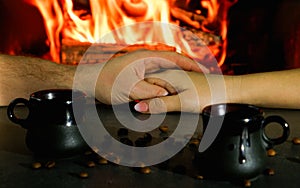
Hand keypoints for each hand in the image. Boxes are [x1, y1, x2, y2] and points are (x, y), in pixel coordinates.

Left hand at [94, 50, 208, 103]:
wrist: (89, 81)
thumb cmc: (106, 84)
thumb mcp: (128, 90)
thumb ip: (149, 92)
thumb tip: (166, 94)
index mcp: (146, 58)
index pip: (175, 58)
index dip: (191, 65)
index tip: (204, 72)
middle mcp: (146, 60)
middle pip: (174, 63)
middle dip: (188, 70)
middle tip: (203, 78)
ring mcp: (143, 66)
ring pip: (167, 71)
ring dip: (179, 77)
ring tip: (194, 84)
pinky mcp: (140, 74)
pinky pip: (159, 77)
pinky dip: (168, 82)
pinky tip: (174, 90)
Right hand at [134, 69, 229, 112]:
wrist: (230, 92)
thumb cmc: (209, 96)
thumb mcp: (182, 103)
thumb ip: (160, 105)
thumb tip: (139, 107)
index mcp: (168, 76)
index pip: (145, 82)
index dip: (139, 94)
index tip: (136, 106)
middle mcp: (173, 74)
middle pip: (152, 84)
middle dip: (147, 96)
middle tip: (144, 110)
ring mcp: (180, 78)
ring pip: (161, 86)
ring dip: (157, 98)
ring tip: (156, 109)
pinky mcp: (186, 84)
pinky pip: (170, 89)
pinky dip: (167, 97)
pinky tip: (170, 104)